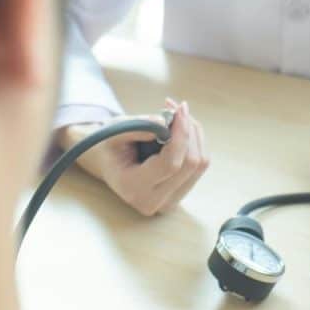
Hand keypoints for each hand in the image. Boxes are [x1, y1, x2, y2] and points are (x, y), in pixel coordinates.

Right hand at [58, 99, 208, 215]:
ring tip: (177, 116)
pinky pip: (200, 166)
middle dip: (189, 131)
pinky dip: (195, 142)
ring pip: (200, 163)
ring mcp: (169, 202)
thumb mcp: (115, 131)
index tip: (179, 109)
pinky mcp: (180, 194)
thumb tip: (166, 122)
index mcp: (133, 189)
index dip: (180, 135)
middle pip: (190, 165)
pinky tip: (180, 130)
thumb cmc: (110, 145)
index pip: (170, 164)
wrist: (109, 163)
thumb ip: (138, 126)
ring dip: (194, 134)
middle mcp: (154, 202)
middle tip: (178, 108)